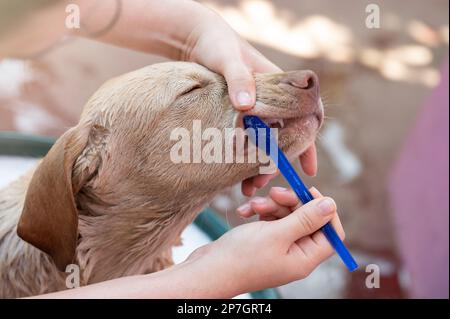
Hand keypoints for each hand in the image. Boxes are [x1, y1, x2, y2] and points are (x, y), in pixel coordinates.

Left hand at [179, 9, 317, 194]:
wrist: (197, 39)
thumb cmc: (217, 44)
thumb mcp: (227, 59)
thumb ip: (238, 78)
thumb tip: (246, 104)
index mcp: (280, 85)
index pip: (307, 113)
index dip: (309, 141)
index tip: (308, 167)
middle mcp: (272, 99)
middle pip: (285, 136)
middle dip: (278, 162)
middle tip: (263, 182)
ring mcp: (256, 108)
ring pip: (267, 141)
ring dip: (260, 165)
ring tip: (248, 187)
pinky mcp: (239, 115)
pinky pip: (248, 139)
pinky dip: (244, 157)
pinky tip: (235, 175)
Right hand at [186, 187, 344, 295]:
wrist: (208, 269)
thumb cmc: (241, 257)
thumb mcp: (277, 234)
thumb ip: (306, 219)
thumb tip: (332, 205)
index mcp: (305, 258)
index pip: (331, 232)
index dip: (323, 210)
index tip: (308, 191)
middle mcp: (295, 254)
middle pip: (307, 220)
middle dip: (290, 203)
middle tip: (274, 193)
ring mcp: (279, 248)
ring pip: (287, 216)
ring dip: (271, 206)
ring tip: (254, 206)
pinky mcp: (264, 241)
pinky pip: (270, 221)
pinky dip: (260, 213)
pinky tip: (244, 212)